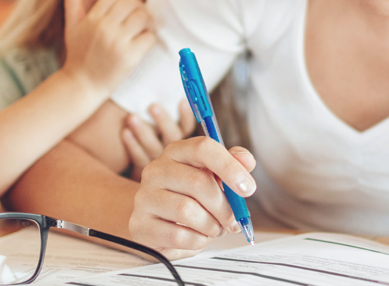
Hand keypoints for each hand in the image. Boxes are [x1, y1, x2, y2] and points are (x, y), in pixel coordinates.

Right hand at [59, 0, 154, 94]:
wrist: (81, 85)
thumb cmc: (78, 56)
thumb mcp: (71, 28)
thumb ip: (72, 5)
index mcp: (92, 18)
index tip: (128, 9)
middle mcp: (104, 27)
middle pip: (132, 2)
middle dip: (139, 8)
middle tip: (139, 19)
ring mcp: (117, 42)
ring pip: (143, 17)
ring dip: (147, 22)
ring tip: (143, 29)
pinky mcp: (129, 57)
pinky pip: (149, 38)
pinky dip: (149, 39)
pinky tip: (143, 43)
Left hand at [122, 103, 197, 181]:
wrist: (158, 197)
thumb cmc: (166, 157)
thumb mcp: (174, 140)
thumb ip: (178, 127)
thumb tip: (182, 99)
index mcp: (189, 148)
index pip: (190, 129)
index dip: (186, 116)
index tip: (182, 101)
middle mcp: (177, 158)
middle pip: (172, 138)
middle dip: (162, 121)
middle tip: (152, 106)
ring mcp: (161, 167)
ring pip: (154, 149)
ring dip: (143, 131)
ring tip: (132, 117)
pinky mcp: (146, 175)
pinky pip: (140, 159)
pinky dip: (133, 146)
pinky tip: (125, 133)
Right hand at [130, 137, 256, 258]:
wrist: (157, 220)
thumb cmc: (190, 196)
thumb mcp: (212, 176)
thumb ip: (232, 164)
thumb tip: (246, 160)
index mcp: (177, 152)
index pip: (203, 148)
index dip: (229, 167)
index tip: (248, 188)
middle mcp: (156, 170)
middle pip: (198, 183)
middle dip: (225, 207)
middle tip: (233, 220)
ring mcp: (144, 197)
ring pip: (188, 211)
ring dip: (211, 225)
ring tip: (215, 228)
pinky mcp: (140, 225)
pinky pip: (178, 235)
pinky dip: (198, 240)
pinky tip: (199, 236)